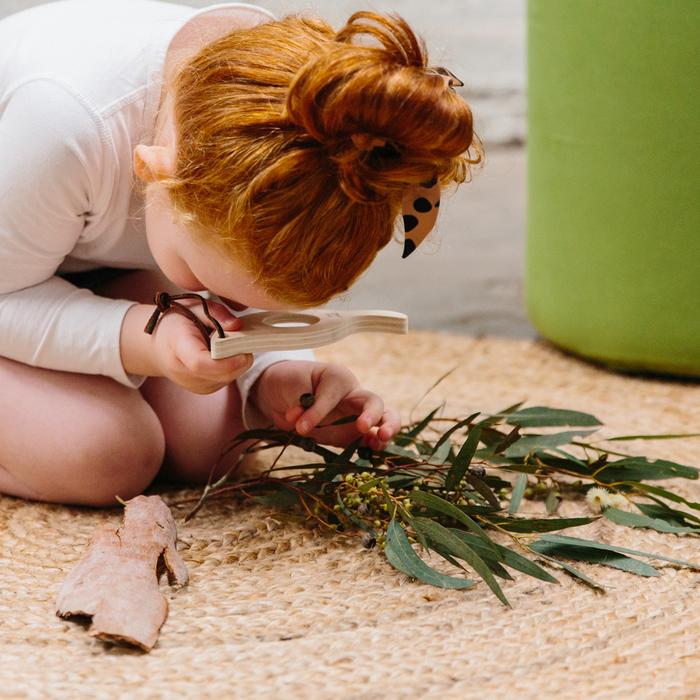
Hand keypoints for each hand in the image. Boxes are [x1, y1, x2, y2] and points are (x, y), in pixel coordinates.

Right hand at [150, 297, 252, 393]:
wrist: (156, 346)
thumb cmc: (176, 323)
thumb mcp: (193, 306)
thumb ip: (217, 313)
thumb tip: (238, 325)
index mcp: (177, 346)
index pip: (200, 363)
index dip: (226, 361)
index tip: (244, 352)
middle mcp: (183, 372)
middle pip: (220, 374)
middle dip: (239, 359)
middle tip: (243, 339)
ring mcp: (194, 384)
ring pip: (228, 377)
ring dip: (236, 362)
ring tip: (227, 345)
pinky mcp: (204, 389)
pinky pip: (226, 379)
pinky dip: (231, 367)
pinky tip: (223, 355)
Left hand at [249, 360, 400, 448]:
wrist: (284, 393)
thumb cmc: (292, 382)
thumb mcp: (292, 387)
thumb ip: (299, 404)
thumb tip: (298, 423)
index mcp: (339, 378)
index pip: (333, 396)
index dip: (317, 412)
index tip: (299, 426)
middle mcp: (353, 396)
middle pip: (374, 403)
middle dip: (372, 414)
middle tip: (363, 426)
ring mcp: (356, 416)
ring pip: (383, 420)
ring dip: (387, 429)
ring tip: (381, 440)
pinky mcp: (352, 435)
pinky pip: (369, 441)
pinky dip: (375, 447)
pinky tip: (374, 453)